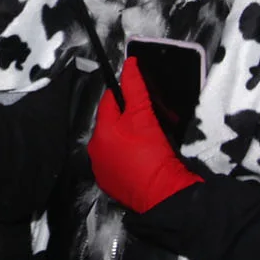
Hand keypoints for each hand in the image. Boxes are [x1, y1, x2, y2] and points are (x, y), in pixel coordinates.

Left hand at [88, 59, 200, 211]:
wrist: (163, 195)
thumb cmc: (153, 154)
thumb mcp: (145, 117)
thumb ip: (135, 88)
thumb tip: (129, 63)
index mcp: (100, 133)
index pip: (109, 102)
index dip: (126, 94)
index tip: (141, 95)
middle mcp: (95, 151)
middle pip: (111, 123)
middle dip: (127, 117)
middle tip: (149, 118)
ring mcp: (102, 170)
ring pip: (114, 142)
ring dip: (127, 137)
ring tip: (148, 138)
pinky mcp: (111, 184)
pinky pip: (118, 162)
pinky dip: (128, 156)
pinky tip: (143, 157)